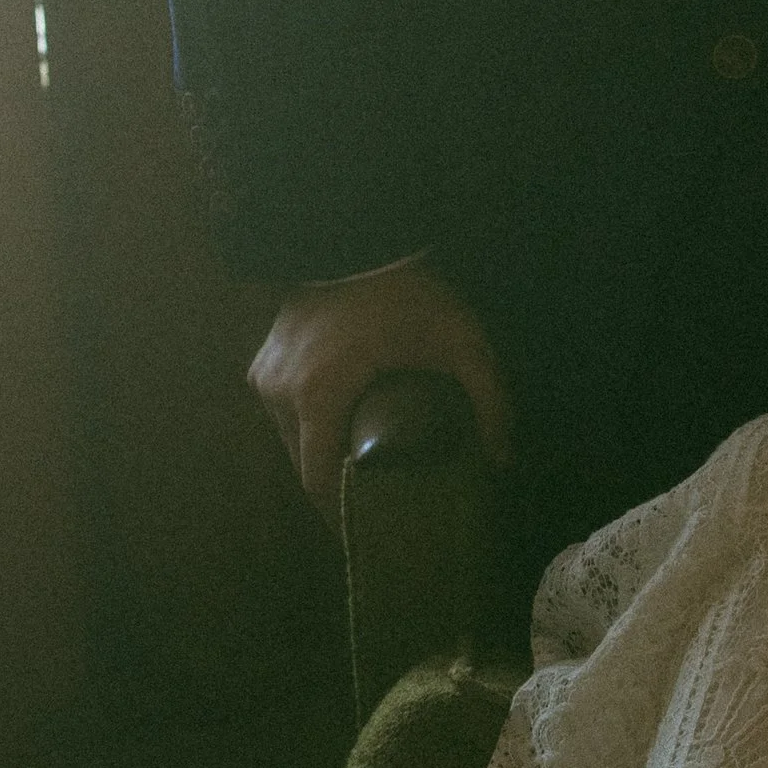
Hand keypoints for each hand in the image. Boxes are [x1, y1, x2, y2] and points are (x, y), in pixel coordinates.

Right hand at [250, 257, 514, 517]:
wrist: (361, 231)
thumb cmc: (410, 287)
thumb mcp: (462, 341)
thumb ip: (489, 399)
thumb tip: (502, 459)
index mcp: (317, 395)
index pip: (317, 481)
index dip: (341, 516)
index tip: (369, 535)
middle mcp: (279, 391)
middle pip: (303, 465)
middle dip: (337, 491)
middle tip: (377, 511)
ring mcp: (265, 373)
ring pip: (292, 440)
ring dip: (324, 460)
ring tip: (364, 479)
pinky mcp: (265, 359)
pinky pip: (285, 412)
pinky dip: (312, 430)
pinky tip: (344, 439)